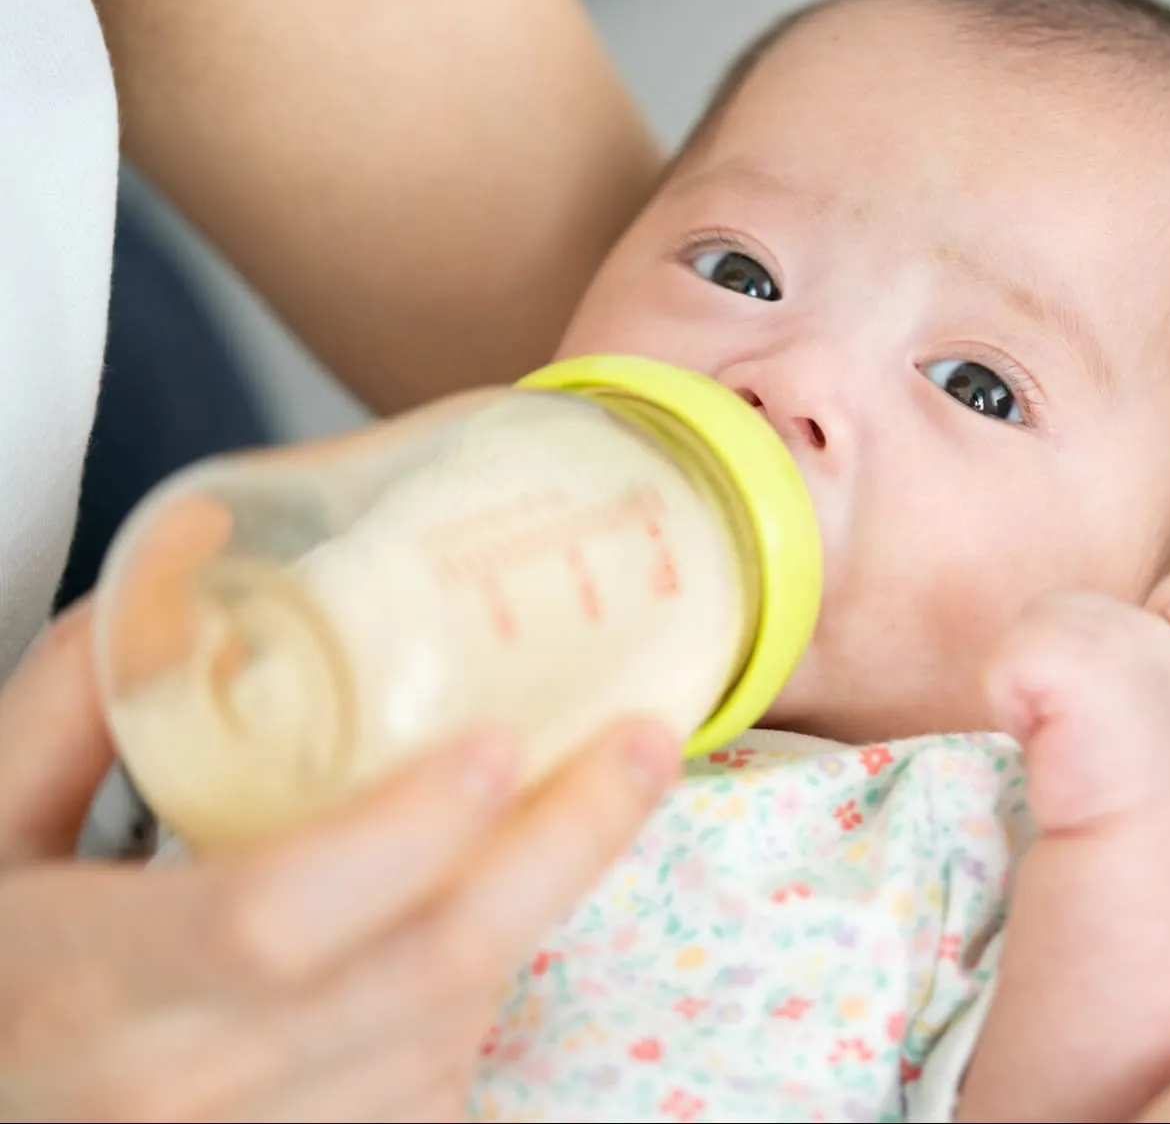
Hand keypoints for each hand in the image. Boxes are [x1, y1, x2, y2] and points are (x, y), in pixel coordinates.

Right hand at [0, 604, 679, 1121]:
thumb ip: (83, 698)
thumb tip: (199, 545)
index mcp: (89, 988)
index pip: (278, 915)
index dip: (406, 831)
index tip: (500, 740)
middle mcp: (185, 1092)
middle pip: (428, 972)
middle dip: (562, 848)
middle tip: (642, 745)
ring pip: (453, 1027)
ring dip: (516, 915)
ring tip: (547, 818)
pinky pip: (439, 1088)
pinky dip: (472, 998)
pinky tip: (463, 931)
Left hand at [982, 591, 1169, 833]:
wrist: (1130, 845)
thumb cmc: (1111, 791)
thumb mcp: (1116, 707)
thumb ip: (1090, 667)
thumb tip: (1041, 659)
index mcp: (1154, 636)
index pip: (1063, 615)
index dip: (1051, 675)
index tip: (1078, 728)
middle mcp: (1141, 626)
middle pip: (1036, 616)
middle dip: (1034, 675)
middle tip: (1065, 734)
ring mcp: (1114, 638)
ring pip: (1013, 640)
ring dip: (1018, 692)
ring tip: (1058, 738)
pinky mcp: (1075, 658)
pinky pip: (997, 666)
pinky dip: (1006, 706)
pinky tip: (1047, 742)